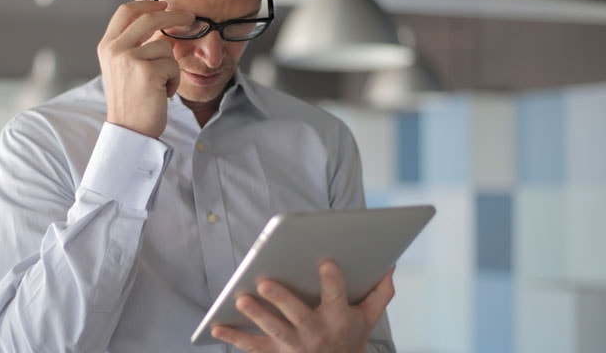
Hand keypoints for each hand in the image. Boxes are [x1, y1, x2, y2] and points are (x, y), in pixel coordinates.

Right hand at [97, 0, 193, 137]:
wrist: (129, 130)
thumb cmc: (131, 101)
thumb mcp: (123, 68)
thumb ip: (133, 44)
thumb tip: (160, 21)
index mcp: (106, 46)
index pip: (126, 12)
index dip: (147, 4)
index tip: (165, 4)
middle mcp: (114, 49)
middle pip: (149, 19)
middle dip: (174, 15)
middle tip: (190, 16)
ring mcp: (129, 58)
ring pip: (165, 46)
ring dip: (170, 66)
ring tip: (160, 84)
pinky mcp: (147, 71)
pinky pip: (173, 65)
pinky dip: (173, 80)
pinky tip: (162, 93)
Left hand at [212, 261, 394, 352]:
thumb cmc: (349, 339)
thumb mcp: (368, 319)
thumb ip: (379, 293)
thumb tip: (389, 265)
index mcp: (338, 318)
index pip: (336, 295)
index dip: (331, 279)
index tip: (325, 261)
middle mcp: (315, 332)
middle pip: (297, 314)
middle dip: (281, 298)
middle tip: (264, 282)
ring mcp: (294, 345)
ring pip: (273, 329)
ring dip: (256, 314)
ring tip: (241, 298)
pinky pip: (253, 347)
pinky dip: (234, 337)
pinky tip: (216, 326)